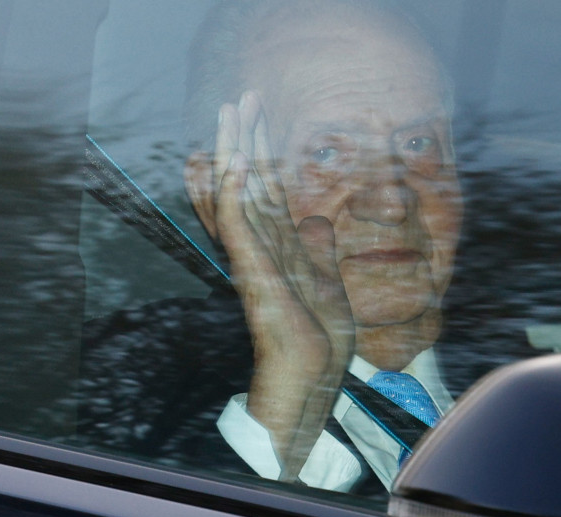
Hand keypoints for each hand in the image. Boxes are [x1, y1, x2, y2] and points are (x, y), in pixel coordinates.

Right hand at [199, 91, 354, 480]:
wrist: (314, 375)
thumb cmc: (320, 339)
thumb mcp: (328, 281)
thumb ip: (319, 249)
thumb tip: (319, 219)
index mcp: (280, 245)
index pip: (267, 188)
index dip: (264, 150)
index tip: (261, 116)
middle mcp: (262, 245)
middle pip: (249, 180)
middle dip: (245, 137)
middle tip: (241, 97)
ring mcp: (254, 256)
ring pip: (237, 191)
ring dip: (235, 150)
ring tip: (231, 111)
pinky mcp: (252, 270)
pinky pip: (236, 223)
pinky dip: (233, 191)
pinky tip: (234, 160)